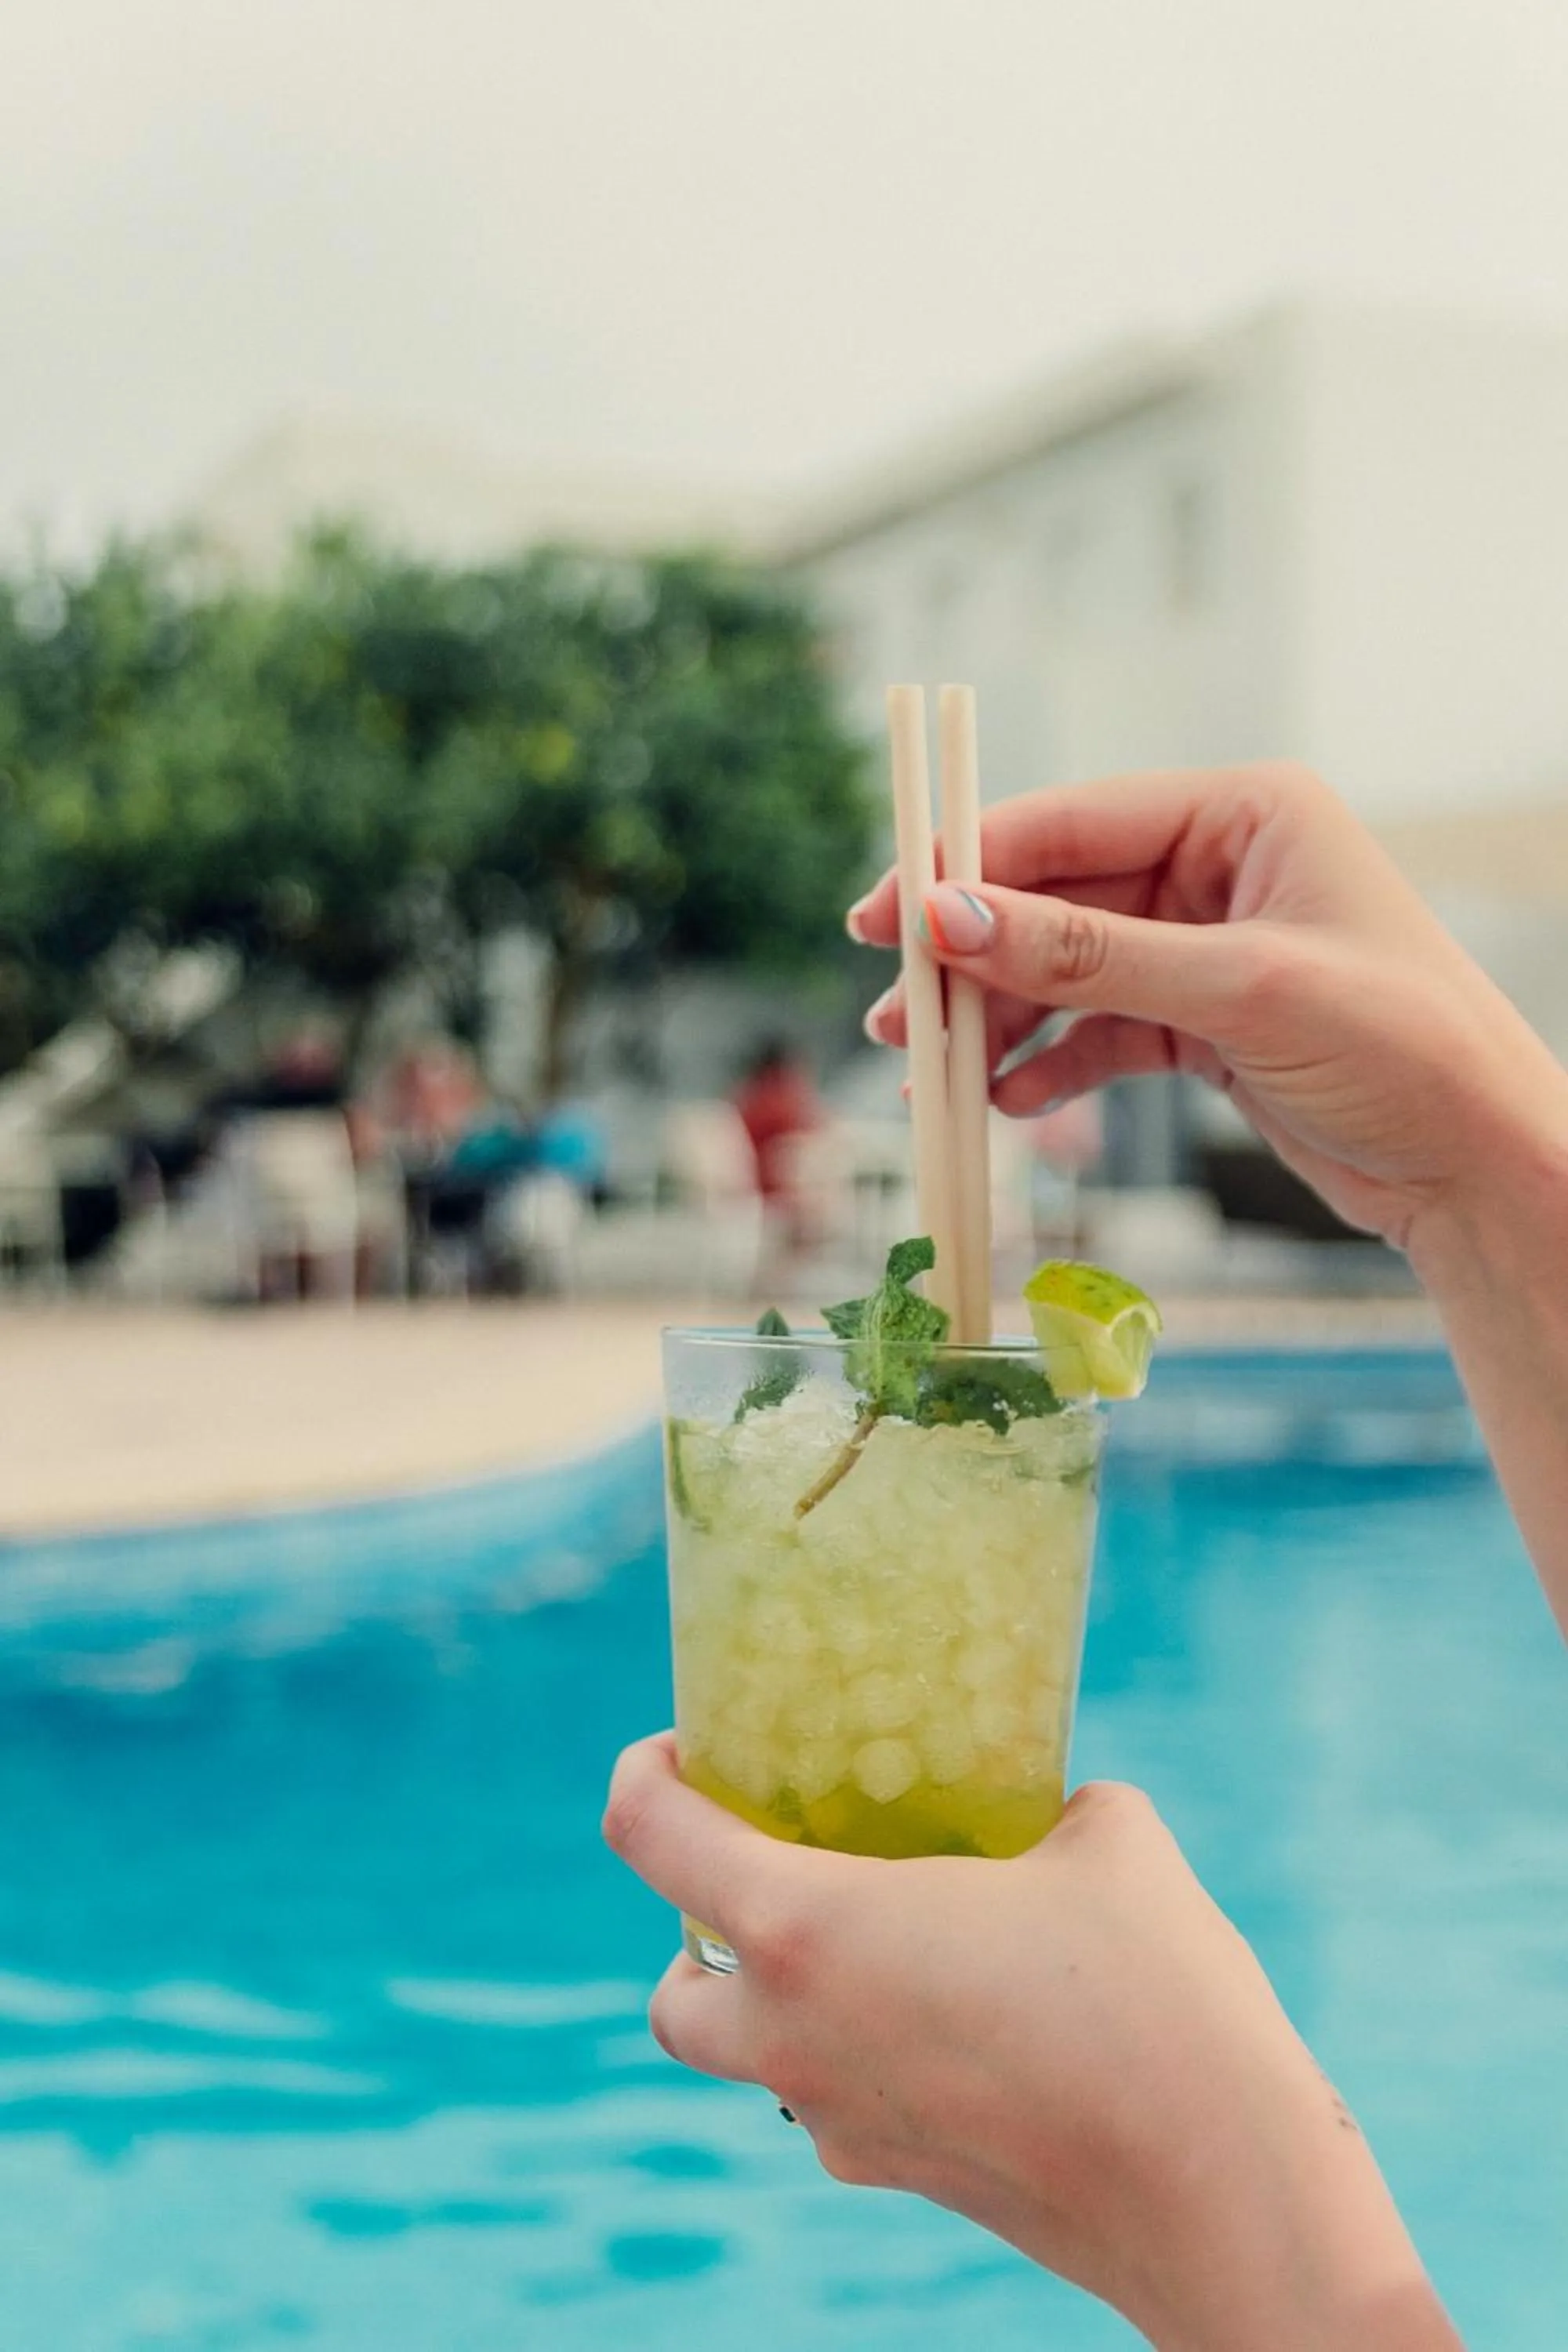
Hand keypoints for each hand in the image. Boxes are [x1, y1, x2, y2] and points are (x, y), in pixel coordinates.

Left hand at [604, 1735, 1457, 2350]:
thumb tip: (1049, 1810)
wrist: (1221, 2194)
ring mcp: (846, 2126)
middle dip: (696, 1936)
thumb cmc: (1156, 2000)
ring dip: (783, 2000)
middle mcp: (795, 2038)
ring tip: (887, 1938)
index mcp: (808, 1930)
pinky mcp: (907, 2178)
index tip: (688, 1748)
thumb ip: (1049, 1804)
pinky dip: (868, 2053)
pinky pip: (846, 2106)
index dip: (643, 1774)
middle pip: (674, 1996)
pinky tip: (968, 2014)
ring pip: (757, 2062)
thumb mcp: (1108, 1840)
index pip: (648, 1839)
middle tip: (777, 1869)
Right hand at [851, 762, 1567, 1255]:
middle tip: (893, 1015)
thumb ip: (1085, 956)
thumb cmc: (1401, 1049)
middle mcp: (1222, 865)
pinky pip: (1101, 1029)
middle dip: (974, 960)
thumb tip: (949, 920)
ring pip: (1069, 970)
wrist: (1479, 1167)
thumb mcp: (1237, 991)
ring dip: (999, 1020)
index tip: (884, 917)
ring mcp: (1210, 945)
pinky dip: (1051, 1064)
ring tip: (930, 1076)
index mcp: (1246, 812)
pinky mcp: (1206, 1021)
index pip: (1074, 822)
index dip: (970, 866)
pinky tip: (1008, 1101)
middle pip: (1058, 898)